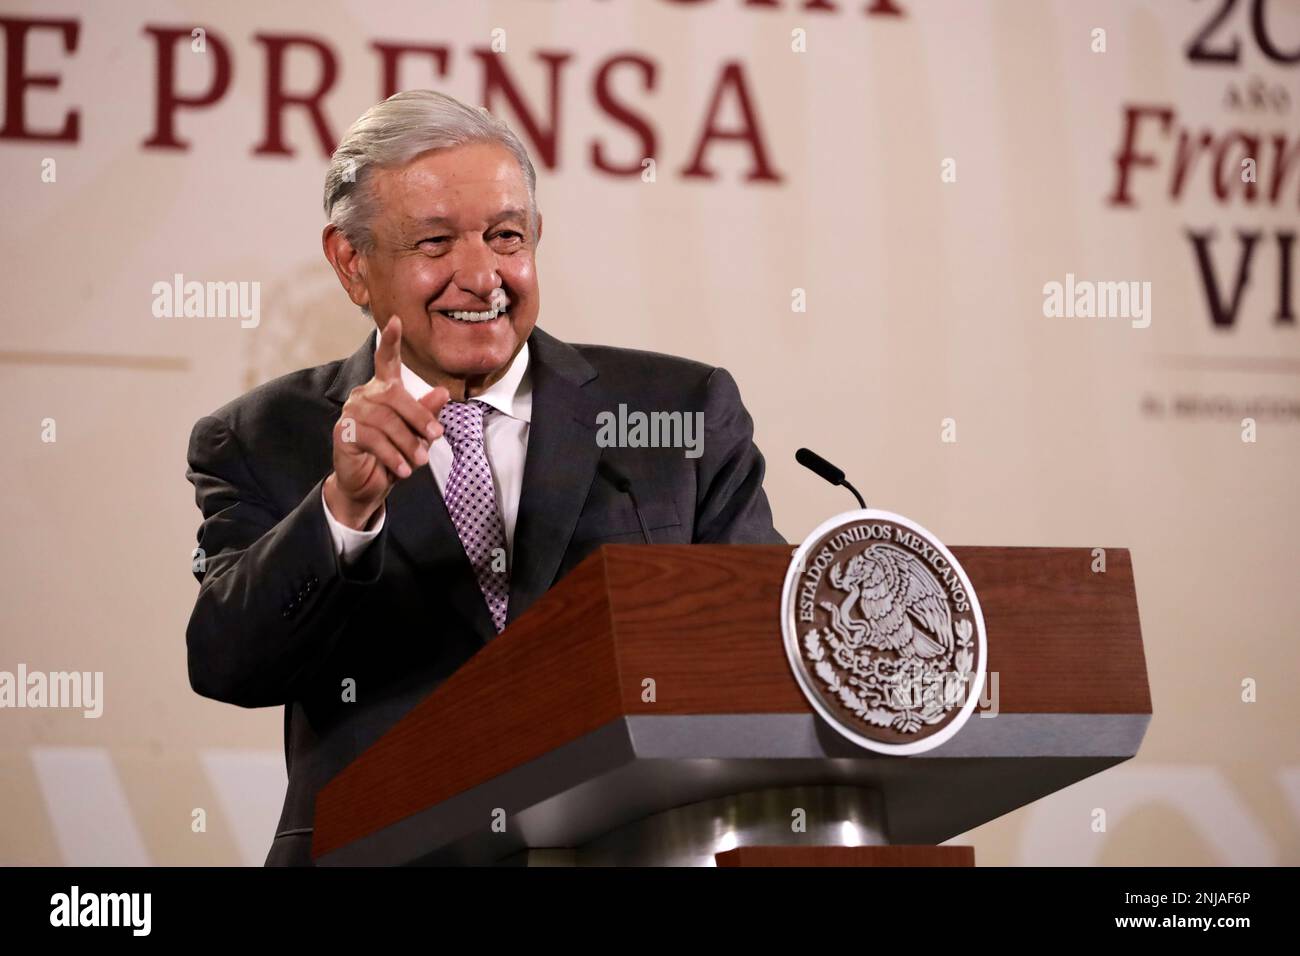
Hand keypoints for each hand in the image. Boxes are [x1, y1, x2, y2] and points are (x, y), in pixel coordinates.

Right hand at [324, 317, 448, 529]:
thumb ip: (427, 414)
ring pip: (386, 420)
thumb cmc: (394, 454)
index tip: (396, 320)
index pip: (387, 360)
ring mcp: (352, 411)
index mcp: (384, 389)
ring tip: (419, 461)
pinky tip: (402, 469)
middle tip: (436, 437)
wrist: (369, 484)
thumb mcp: (417, 435)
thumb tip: (443, 392)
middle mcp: (365, 394)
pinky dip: (392, 455)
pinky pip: (373, 439)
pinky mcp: (343, 431)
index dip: (391, 340)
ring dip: (407, 442)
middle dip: (419, 417)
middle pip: (395, 395)